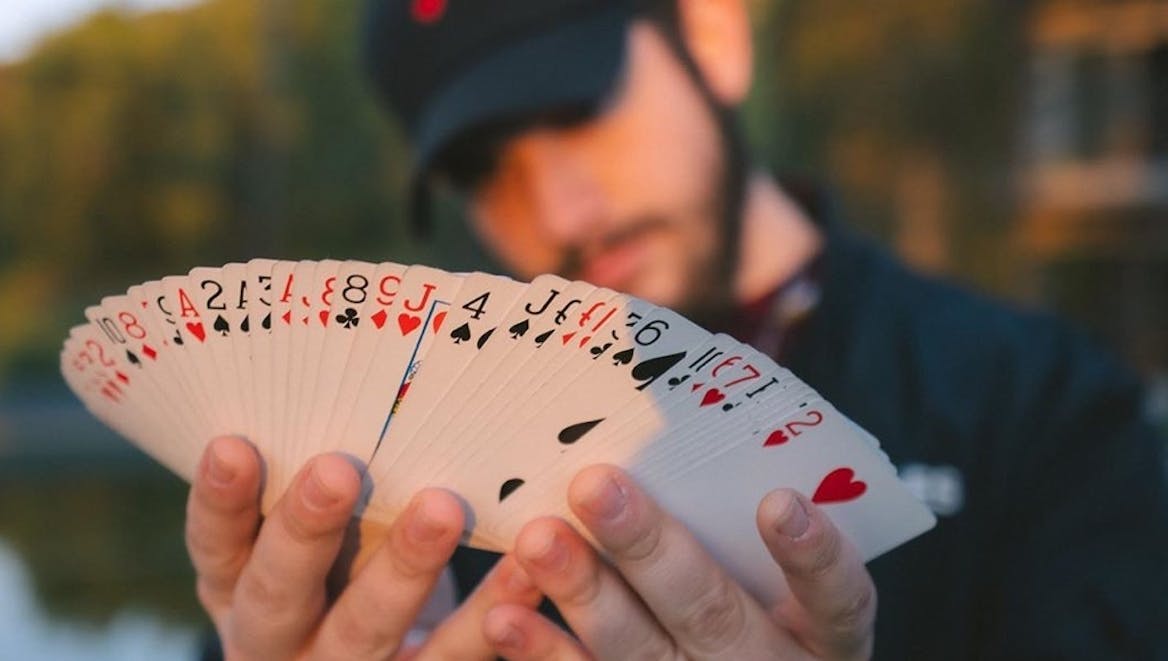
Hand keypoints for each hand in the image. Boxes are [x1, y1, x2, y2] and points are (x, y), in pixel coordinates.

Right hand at [185, 436, 542, 659]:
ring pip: (366, 627)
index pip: (216, 546)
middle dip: (306, 530)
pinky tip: (524, 571)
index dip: (220, 501)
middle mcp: (275, 639)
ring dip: (404, 569)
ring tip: (442, 509)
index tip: (233, 444)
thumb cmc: (333, 573)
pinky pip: (448, 656)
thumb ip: (310, 489)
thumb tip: (354, 382)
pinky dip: (489, 616)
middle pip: (279, 591)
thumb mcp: (302, 543)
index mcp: (237, 589)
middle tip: (337, 469)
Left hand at [483, 465, 875, 659]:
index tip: (778, 501)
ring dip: (585, 595)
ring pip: (642, 653)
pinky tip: (506, 615)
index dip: (813, 556)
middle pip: (711, 611)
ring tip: (539, 539)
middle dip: (650, 548)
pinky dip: (546, 652)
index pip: (838, 598)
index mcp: (824, 635)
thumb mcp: (789, 586)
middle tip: (595, 485)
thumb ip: (745, 519)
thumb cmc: (768, 612)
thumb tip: (671, 426)